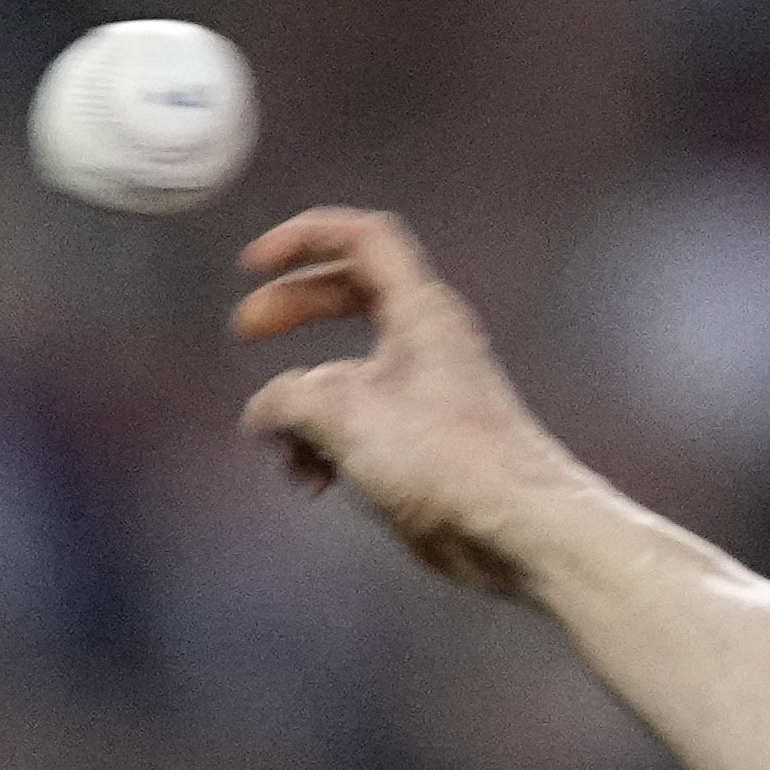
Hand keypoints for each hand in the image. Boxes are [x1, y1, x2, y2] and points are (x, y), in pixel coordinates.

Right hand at [234, 208, 586, 599]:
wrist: (522, 531)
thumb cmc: (452, 465)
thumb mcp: (345, 417)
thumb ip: (289, 401)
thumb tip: (265, 412)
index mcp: (420, 313)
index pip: (362, 239)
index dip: (304, 238)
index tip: (256, 264)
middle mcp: (429, 343)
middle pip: (349, 295)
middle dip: (292, 310)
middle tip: (247, 330)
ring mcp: (429, 393)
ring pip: (350, 374)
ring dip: (305, 404)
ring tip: (286, 444)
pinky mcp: (429, 443)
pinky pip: (365, 423)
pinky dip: (330, 442)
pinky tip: (315, 480)